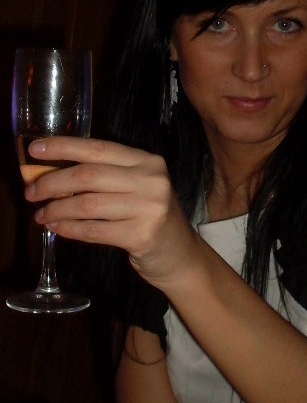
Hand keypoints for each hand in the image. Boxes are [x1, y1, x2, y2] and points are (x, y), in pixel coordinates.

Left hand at [25, 137, 200, 286]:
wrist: (180, 254)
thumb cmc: (150, 216)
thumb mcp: (136, 187)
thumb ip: (104, 176)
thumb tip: (50, 172)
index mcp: (147, 161)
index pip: (98, 148)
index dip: (63, 147)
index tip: (35, 150)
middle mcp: (151, 180)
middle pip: (88, 175)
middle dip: (52, 183)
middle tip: (31, 193)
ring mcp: (149, 208)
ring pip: (87, 204)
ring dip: (57, 209)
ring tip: (42, 215)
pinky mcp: (141, 235)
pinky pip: (93, 230)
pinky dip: (69, 229)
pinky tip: (57, 228)